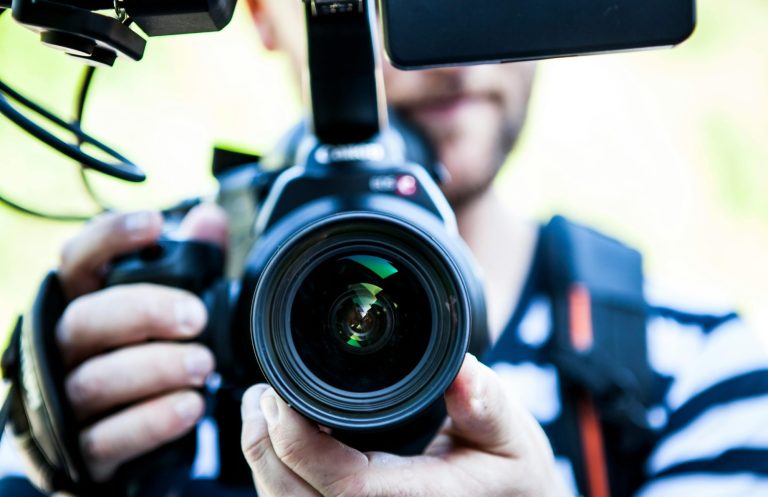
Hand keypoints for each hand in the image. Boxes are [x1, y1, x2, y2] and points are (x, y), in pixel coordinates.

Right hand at [55, 205, 227, 480]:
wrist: (120, 431)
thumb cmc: (142, 352)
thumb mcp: (168, 305)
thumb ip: (191, 263)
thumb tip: (210, 219)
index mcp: (83, 302)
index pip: (78, 259)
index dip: (110, 238)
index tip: (155, 225)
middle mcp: (65, 347)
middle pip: (86, 319)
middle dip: (144, 312)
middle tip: (196, 318)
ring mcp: (66, 399)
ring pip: (96, 380)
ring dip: (155, 369)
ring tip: (203, 365)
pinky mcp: (83, 448)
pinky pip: (109, 437)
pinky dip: (152, 421)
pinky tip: (190, 407)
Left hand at [241, 354, 570, 496]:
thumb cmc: (511, 478)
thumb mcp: (512, 436)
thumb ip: (487, 404)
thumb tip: (463, 369)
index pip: (344, 487)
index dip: (299, 442)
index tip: (281, 394)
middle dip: (263, 448)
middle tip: (260, 395)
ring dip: (263, 463)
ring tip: (260, 411)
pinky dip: (278, 479)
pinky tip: (279, 444)